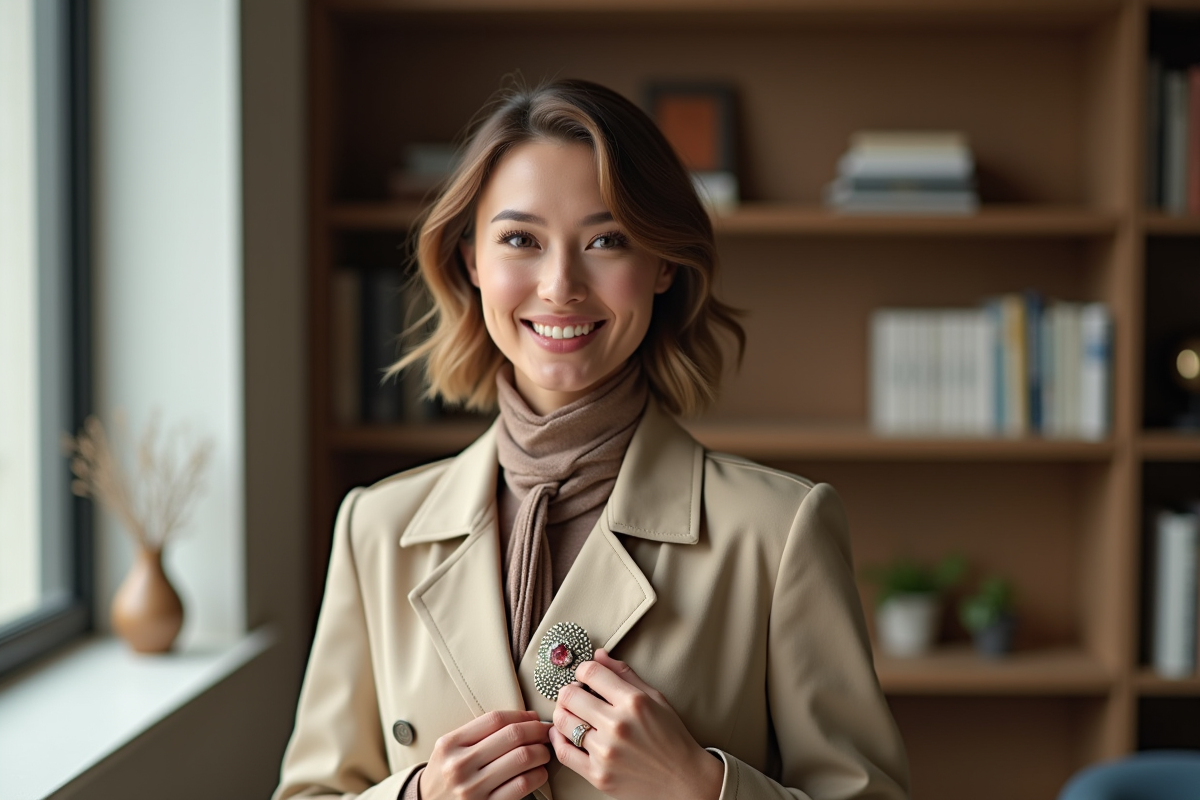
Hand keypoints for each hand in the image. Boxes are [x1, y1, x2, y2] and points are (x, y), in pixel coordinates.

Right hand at [419, 709, 551, 799]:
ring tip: (544, 752)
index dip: (521, 715)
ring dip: (541, 752)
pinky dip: (538, 775)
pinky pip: (522, 785)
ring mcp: (473, 789)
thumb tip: (522, 719)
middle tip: (546, 732)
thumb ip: (476, 734)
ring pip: (522, 759)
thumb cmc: (443, 777)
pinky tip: (538, 773)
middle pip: (512, 736)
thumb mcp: (448, 750)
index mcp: (450, 744)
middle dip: (537, 731)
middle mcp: (460, 765)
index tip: (533, 717)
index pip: (495, 719)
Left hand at [550, 649, 723, 799]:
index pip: (591, 672)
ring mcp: (606, 752)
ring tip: (571, 712)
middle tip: (575, 693)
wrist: (684, 780)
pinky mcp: (598, 775)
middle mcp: (618, 726)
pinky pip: (564, 752)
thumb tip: (599, 655)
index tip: (585, 675)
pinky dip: (557, 739)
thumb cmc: (672, 738)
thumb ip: (625, 674)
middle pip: (570, 696)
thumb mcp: (655, 698)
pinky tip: (563, 732)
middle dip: (569, 690)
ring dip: (562, 712)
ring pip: (563, 721)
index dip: (583, 669)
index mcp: (634, 702)